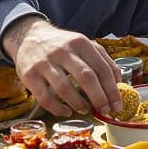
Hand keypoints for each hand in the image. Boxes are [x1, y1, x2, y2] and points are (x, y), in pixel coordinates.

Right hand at [0, 17, 119, 116]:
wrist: (28, 37)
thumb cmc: (62, 45)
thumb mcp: (83, 44)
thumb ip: (102, 60)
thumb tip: (119, 83)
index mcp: (80, 43)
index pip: (102, 68)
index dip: (113, 90)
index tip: (117, 105)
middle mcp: (63, 51)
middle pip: (87, 78)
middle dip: (99, 98)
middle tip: (105, 111)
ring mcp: (44, 63)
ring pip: (65, 89)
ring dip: (79, 104)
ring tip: (85, 110)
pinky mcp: (29, 75)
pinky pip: (45, 98)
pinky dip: (58, 109)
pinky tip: (67, 112)